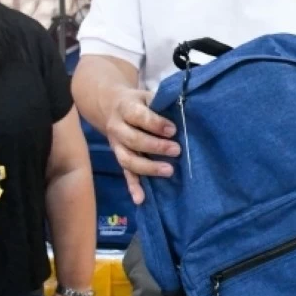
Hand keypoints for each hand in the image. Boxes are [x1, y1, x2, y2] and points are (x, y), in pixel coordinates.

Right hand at [100, 85, 176, 203]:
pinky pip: (125, 174)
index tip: (173, 129)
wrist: (110, 105)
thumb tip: (185, 109)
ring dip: (148, 167)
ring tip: (169, 171)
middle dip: (155, 146)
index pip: (139, 117)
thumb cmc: (137, 101)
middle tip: (177, 150)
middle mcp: (117, 128)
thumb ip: (161, 103)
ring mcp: (116, 145)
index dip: (156, 124)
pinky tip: (141, 199)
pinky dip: (132, 187)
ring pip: (127, 160)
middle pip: (133, 140)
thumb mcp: (146, 95)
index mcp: (125, 108)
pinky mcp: (119, 158)